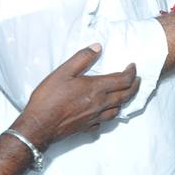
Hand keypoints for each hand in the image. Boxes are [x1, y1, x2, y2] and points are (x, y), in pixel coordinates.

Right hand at [11, 44, 140, 149]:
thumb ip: (82, 58)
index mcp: (96, 88)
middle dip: (135, 86)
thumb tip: (98, 47)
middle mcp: (100, 104)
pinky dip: (109, 115)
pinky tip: (104, 112)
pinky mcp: (87, 128)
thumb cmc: (49, 99)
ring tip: (124, 94)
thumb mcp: (63, 72)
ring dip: (124, 101)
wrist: (38, 126)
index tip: (132, 66)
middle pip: (126, 95)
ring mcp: (94, 118)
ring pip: (117, 110)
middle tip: (137, 79)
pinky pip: (104, 122)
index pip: (124, 80)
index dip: (132, 72)